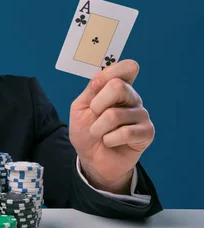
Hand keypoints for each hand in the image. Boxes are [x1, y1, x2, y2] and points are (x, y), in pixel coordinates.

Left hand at [69, 60, 154, 193]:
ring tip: (100, 134)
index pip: (127, 68)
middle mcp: (133, 98)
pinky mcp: (147, 132)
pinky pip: (125, 133)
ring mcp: (142, 114)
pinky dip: (109, 140)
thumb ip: (91, 90)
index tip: (95, 86)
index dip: (110, 73)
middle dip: (97, 105)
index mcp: (118, 87)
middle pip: (118, 86)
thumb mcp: (81, 107)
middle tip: (94, 115)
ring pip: (115, 114)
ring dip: (98, 128)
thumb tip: (100, 78)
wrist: (91, 159)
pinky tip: (111, 142)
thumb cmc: (86, 131)